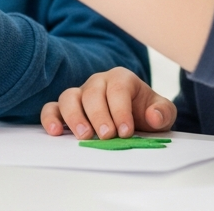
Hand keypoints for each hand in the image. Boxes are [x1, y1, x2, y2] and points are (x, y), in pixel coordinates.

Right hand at [40, 67, 176, 139]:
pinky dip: (51, 118)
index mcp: (121, 78)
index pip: (118, 88)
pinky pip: (52, 108)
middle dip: (99, 115)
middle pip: (92, 93)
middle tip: (106, 136)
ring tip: (84, 135)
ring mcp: (80, 94)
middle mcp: (97, 82)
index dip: (120, 109)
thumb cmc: (144, 111)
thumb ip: (163, 112)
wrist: (133, 115)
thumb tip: (154, 116)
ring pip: (69, 97)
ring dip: (74, 116)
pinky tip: (55, 132)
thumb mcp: (162, 111)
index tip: (125, 131)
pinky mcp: (65, 109)